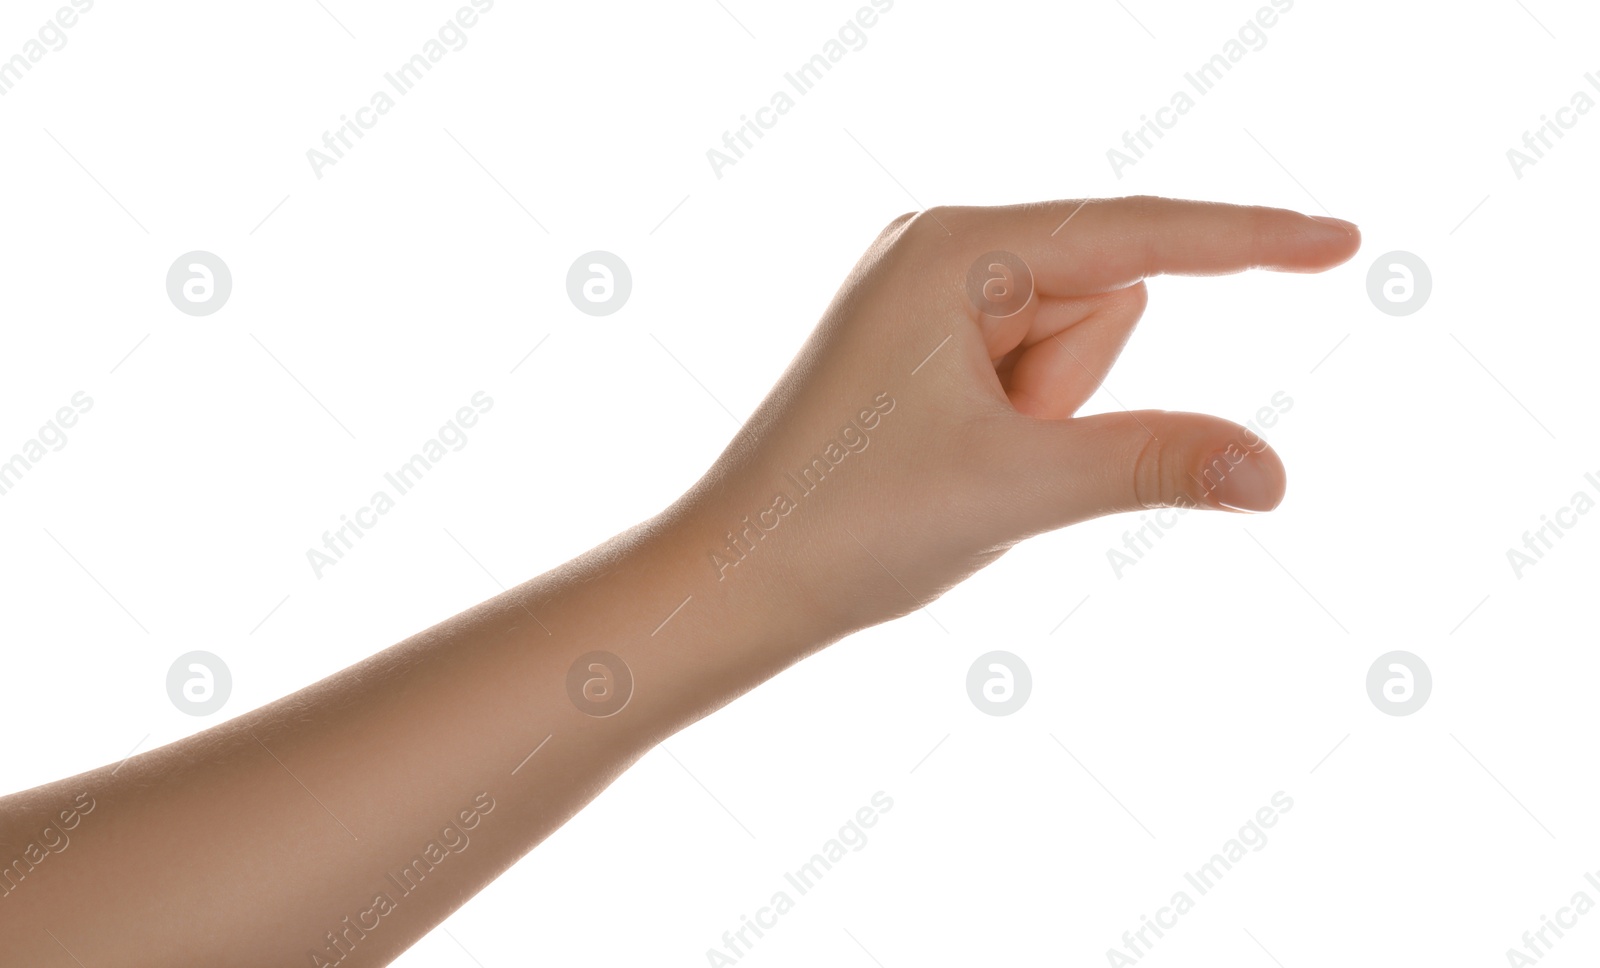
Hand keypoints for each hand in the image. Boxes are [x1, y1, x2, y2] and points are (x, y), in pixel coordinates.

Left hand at [670, 196, 1359, 636]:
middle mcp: (941, 250)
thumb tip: (1273, 472)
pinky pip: (1032, 378)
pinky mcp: (928, 345)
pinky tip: (942, 468)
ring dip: (1043, 423)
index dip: (1247, 241)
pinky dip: (1019, 431)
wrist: (738, 580)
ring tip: (954, 463)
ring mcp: (932, 297)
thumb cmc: (847, 524)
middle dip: (1071, 398)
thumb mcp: (1017, 488)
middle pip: (1103, 303)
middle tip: (983, 452)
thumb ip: (1154, 465)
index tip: (1340, 240)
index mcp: (955, 248)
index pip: (1140, 238)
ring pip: (1073, 349)